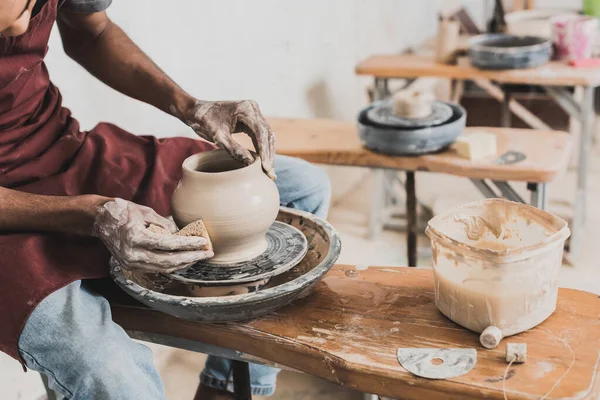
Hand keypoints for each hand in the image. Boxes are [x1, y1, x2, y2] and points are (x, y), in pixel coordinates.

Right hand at [93, 199, 212, 272]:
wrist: (99, 220)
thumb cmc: (122, 211)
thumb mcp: (145, 212)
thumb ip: (165, 225)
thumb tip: (183, 234)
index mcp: (135, 238)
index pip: (169, 245)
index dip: (188, 245)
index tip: (203, 242)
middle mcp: (132, 255)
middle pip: (169, 261)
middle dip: (191, 258)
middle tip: (208, 253)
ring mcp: (131, 263)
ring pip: (164, 268)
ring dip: (184, 263)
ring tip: (199, 256)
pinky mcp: (131, 266)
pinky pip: (156, 268)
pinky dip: (172, 264)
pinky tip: (184, 259)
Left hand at [182, 99, 275, 178]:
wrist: (196, 111)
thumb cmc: (204, 121)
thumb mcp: (218, 137)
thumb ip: (233, 149)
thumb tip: (250, 163)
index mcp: (246, 109)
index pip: (261, 133)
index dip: (264, 152)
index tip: (266, 168)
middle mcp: (253, 108)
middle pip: (267, 135)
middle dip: (268, 155)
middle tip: (270, 174)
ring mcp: (253, 113)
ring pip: (267, 136)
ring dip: (268, 153)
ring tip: (269, 171)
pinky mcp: (251, 119)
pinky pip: (261, 135)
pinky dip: (263, 149)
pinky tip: (263, 162)